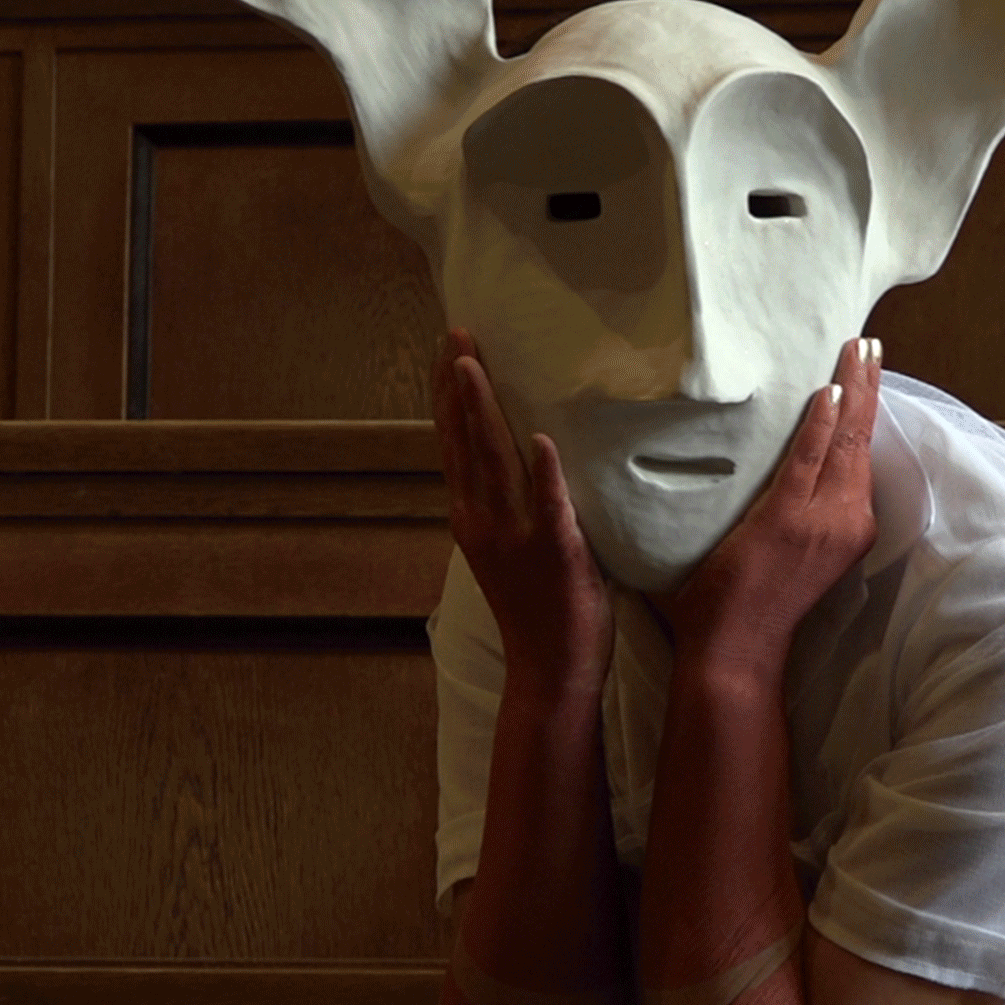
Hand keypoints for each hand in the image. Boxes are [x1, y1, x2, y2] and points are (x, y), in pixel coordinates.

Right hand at [432, 329, 612, 696]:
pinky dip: (544, 472)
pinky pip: (549, 505)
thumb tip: (526, 461)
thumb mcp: (513, 551)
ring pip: (494, 462)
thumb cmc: (542, 610)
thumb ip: (511, 507)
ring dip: (484, 411)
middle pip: (465, 440)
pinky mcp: (555, 552)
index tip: (448, 351)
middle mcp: (483, 521)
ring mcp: (514, 536)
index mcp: (473, 519)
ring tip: (475, 365)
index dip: (450, 397)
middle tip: (457, 333)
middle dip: (459, 384)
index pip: (455, 445)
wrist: (550, 672)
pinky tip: (543, 439)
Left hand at [663, 337, 882, 674]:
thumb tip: (758, 472)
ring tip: (856, 351)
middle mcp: (846, 522)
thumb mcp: (786, 553)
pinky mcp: (788, 522)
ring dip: (850, 391)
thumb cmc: (748, 608)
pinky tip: (826, 391)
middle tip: (869, 344)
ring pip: (843, 442)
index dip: (864, 414)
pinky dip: (820, 424)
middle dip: (867, 388)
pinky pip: (809, 460)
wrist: (736, 653)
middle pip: (861, 441)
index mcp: (846, 529)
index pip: (859, 457)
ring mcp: (821, 522)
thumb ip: (787, 513)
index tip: (867, 374)